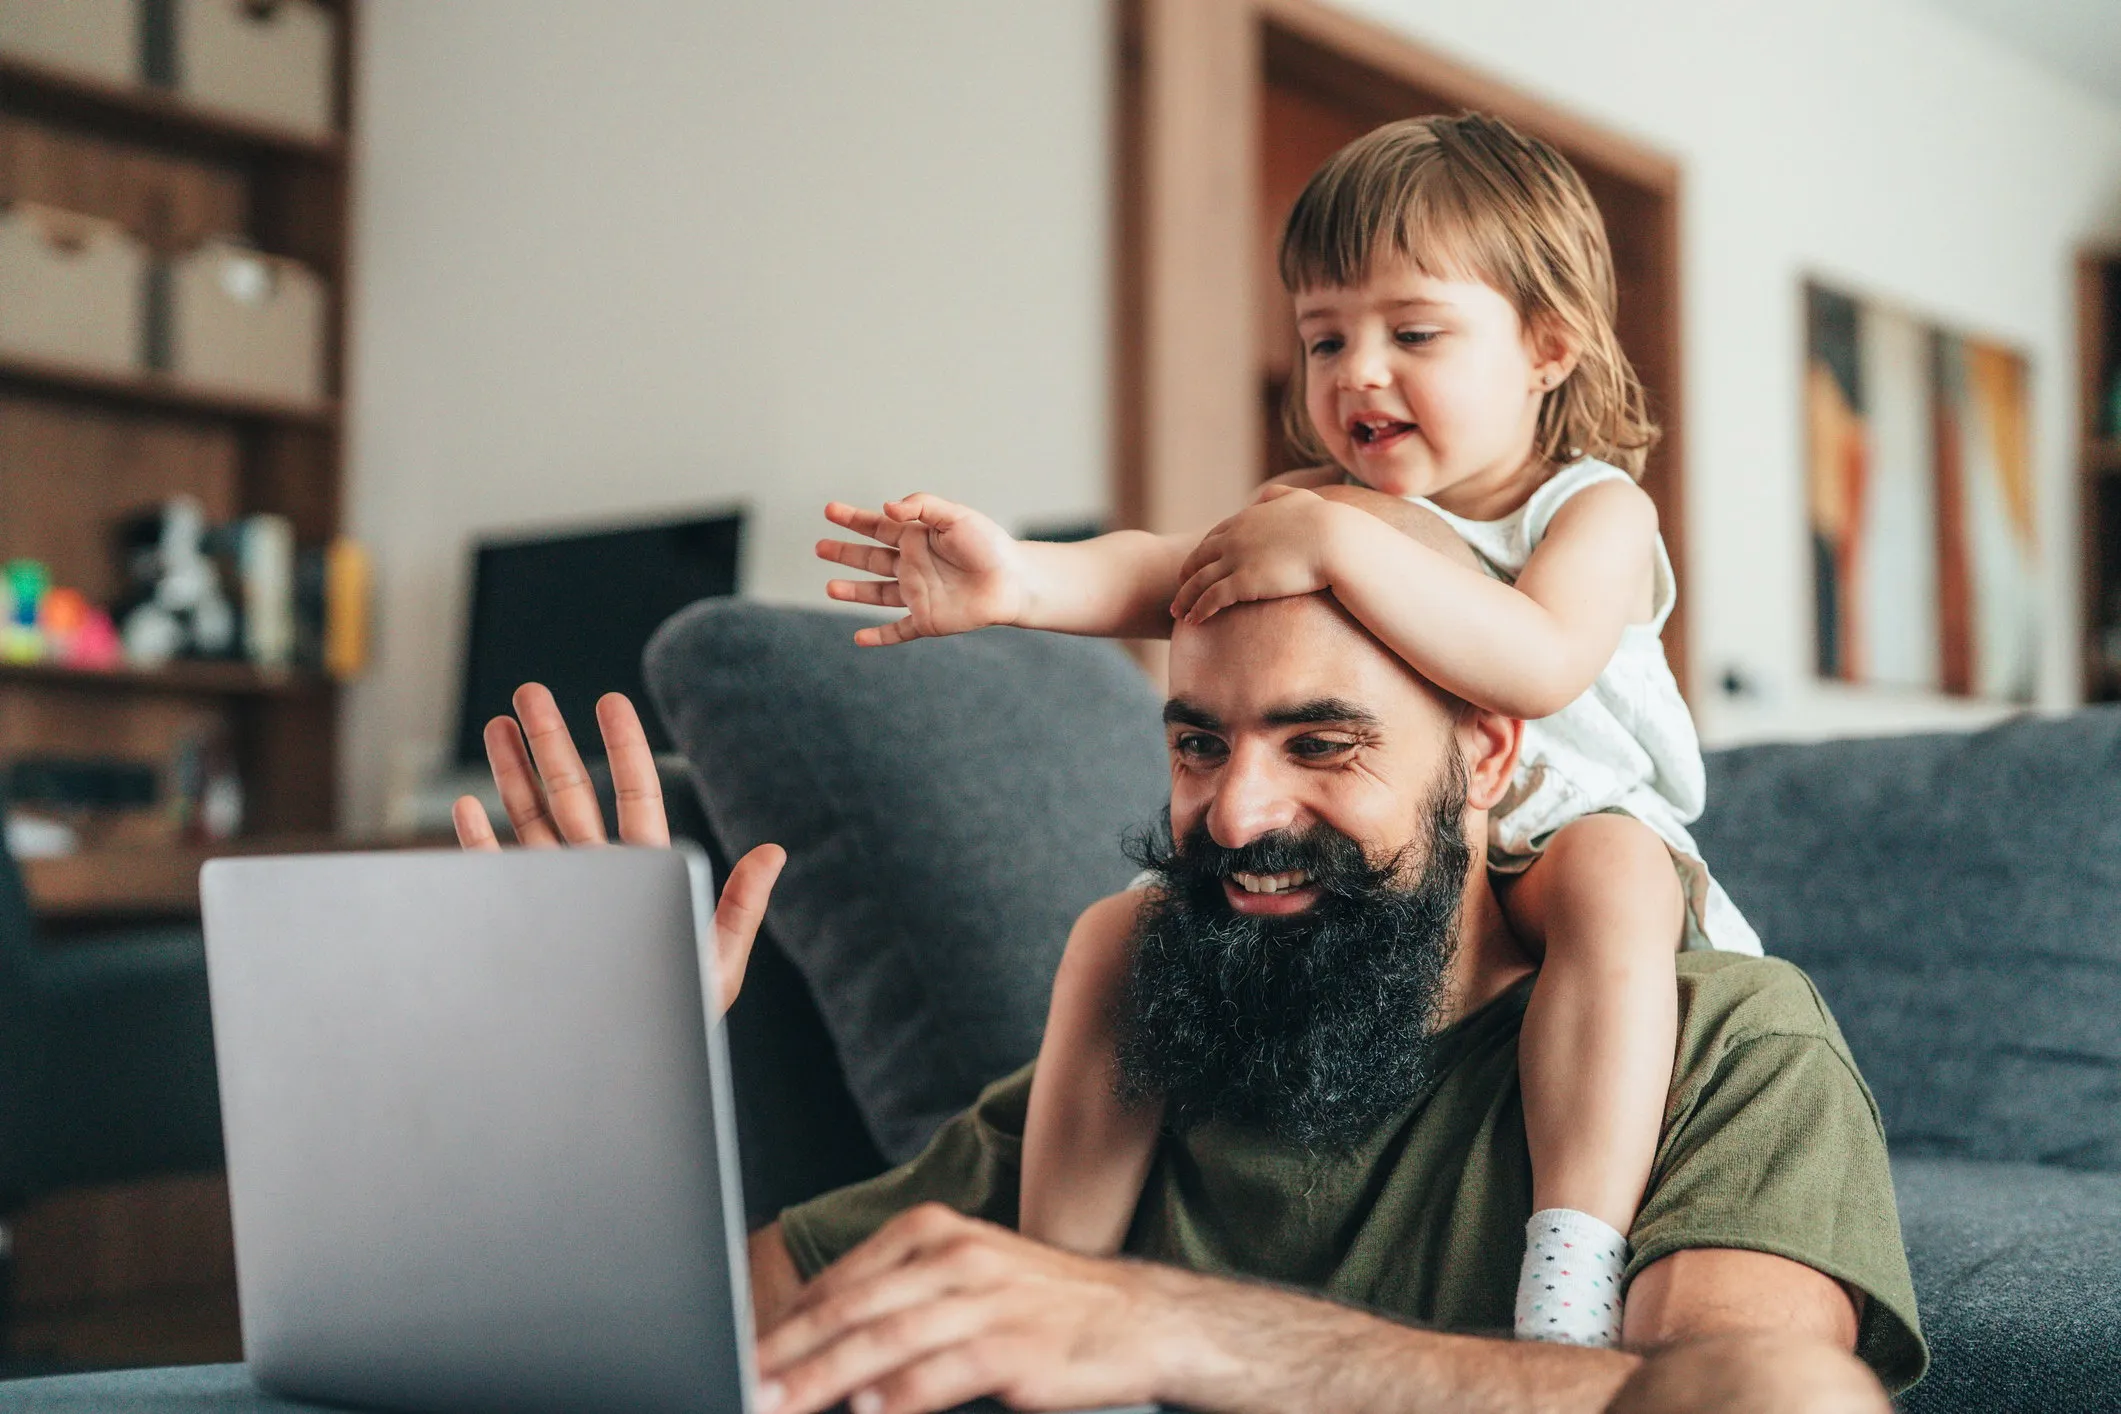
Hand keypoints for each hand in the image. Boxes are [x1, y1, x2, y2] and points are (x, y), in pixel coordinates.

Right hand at [452, 683, 785, 1015]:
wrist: (628, 1072)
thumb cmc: (681, 1021)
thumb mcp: (719, 963)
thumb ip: (741, 906)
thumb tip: (775, 851)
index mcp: (644, 873)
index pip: (633, 794)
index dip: (622, 746)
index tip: (610, 701)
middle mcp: (597, 877)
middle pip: (570, 793)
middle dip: (549, 741)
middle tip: (529, 693)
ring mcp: (557, 898)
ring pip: (529, 822)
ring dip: (512, 773)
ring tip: (498, 725)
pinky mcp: (521, 927)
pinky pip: (495, 876)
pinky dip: (479, 842)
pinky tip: (468, 806)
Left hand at [756, 1204, 1187, 1413]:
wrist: (1138, 1318)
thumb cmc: (1041, 1307)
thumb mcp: (965, 1282)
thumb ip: (896, 1305)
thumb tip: (822, 1348)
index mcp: (932, 1234)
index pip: (839, 1284)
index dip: (784, 1326)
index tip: (742, 1358)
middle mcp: (953, 1258)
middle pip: (850, 1311)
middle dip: (788, 1356)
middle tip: (745, 1384)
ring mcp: (984, 1299)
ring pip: (883, 1343)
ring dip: (823, 1381)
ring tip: (781, 1405)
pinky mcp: (1013, 1346)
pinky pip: (940, 1373)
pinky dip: (897, 1396)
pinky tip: (865, 1412)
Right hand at [817, 494, 1032, 646]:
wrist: (1014, 581)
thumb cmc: (989, 545)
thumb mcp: (955, 515)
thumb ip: (921, 506)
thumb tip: (886, 507)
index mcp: (917, 538)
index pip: (878, 527)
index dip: (853, 519)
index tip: (829, 510)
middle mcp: (913, 566)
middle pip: (870, 559)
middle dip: (845, 553)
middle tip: (819, 547)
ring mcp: (918, 594)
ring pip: (877, 594)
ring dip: (853, 592)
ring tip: (830, 588)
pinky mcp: (927, 620)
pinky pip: (898, 630)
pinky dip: (879, 637)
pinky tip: (859, 639)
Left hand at [1171, 485, 1345, 623]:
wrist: (1337, 541)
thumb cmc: (1328, 523)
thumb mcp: (1300, 498)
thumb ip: (1279, 495)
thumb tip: (1265, 497)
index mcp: (1247, 519)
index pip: (1214, 537)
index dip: (1202, 553)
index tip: (1195, 566)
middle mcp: (1235, 538)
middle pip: (1199, 559)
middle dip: (1186, 576)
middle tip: (1179, 589)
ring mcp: (1237, 560)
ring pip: (1200, 581)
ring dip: (1185, 598)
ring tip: (1178, 613)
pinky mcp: (1244, 582)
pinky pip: (1212, 599)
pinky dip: (1199, 610)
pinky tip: (1194, 621)